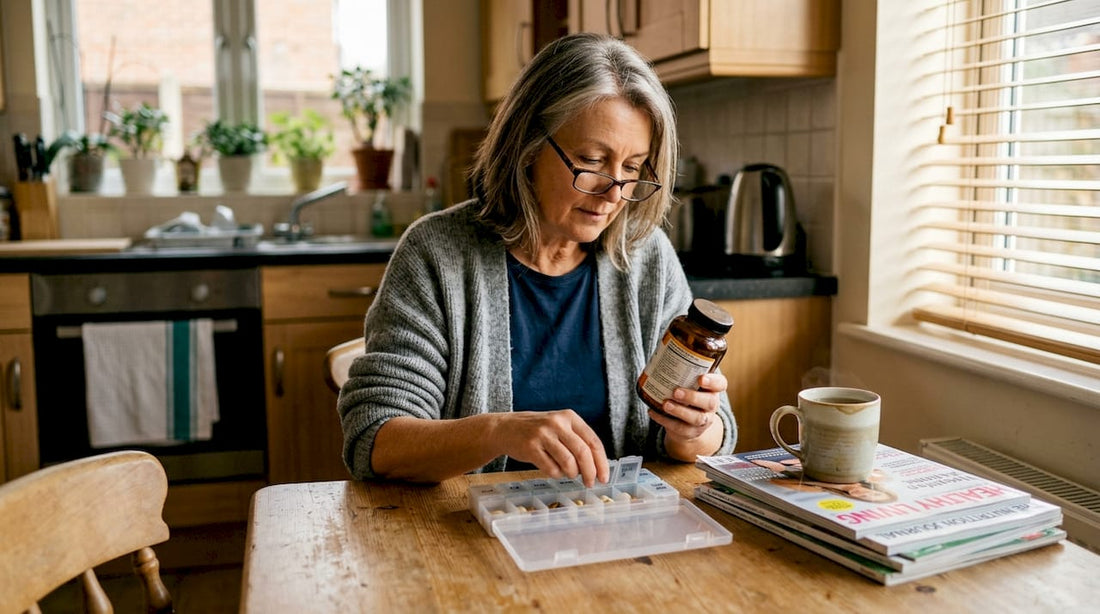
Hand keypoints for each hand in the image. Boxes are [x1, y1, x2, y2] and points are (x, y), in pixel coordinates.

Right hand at [493, 409, 609, 485]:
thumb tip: (597, 466)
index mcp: (569, 417)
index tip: (604, 476)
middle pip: (583, 452)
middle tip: (591, 483)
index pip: (593, 441)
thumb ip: (577, 440)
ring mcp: (543, 434)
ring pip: (568, 462)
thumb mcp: (559, 426)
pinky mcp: (531, 447)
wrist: (505, 428)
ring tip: (568, 474)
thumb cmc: (537, 431)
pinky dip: (556, 474)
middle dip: (590, 472)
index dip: (601, 462)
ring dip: (571, 474)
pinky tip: (553, 470)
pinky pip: (551, 469)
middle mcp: (557, 423)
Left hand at [648, 372, 725, 456]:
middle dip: (692, 397)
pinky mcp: (690, 432)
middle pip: (709, 402)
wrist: (689, 423)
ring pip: (696, 418)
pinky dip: (664, 420)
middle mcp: (711, 406)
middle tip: (676, 391)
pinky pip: (679, 428)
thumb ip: (682, 370)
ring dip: (679, 411)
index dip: (713, 382)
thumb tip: (661, 350)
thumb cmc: (687, 394)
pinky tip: (653, 412)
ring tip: (665, 404)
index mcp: (713, 390)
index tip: (701, 378)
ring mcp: (703, 421)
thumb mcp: (689, 383)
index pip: (721, 384)